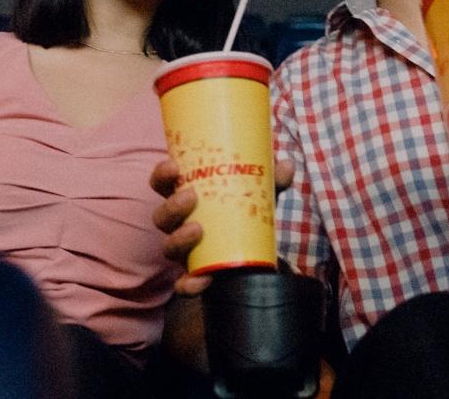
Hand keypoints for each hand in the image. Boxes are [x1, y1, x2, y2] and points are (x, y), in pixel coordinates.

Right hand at [150, 157, 296, 295]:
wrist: (254, 250)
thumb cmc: (245, 210)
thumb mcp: (258, 193)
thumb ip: (272, 180)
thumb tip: (286, 164)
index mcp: (186, 197)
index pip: (163, 184)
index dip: (162, 175)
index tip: (174, 166)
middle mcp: (179, 224)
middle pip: (162, 216)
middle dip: (172, 206)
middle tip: (190, 196)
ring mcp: (185, 251)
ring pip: (168, 247)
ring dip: (179, 238)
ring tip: (197, 230)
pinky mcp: (195, 275)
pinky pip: (184, 284)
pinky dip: (189, 284)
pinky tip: (202, 279)